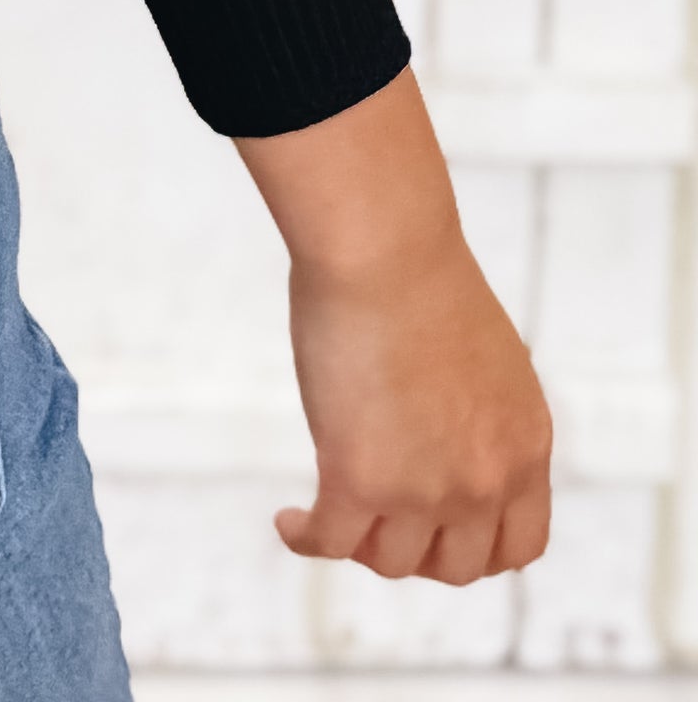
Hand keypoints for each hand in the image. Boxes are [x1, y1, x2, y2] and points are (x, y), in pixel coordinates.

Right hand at [237, 67, 551, 581]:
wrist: (384, 245)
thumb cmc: (420, 274)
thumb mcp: (485, 361)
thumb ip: (477, 414)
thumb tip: (441, 432)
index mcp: (523, 446)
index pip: (519, 546)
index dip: (476, 550)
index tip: (440, 531)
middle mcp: (484, 480)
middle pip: (456, 567)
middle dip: (416, 552)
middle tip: (379, 520)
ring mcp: (424, 489)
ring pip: (390, 561)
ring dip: (359, 543)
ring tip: (327, 511)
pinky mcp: (359, 481)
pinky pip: (329, 543)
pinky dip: (306, 538)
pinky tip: (290, 522)